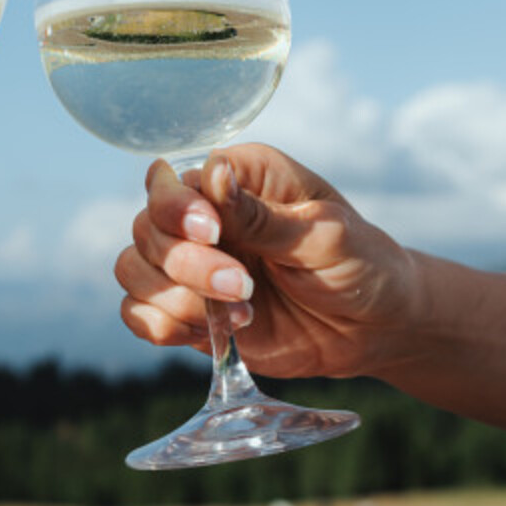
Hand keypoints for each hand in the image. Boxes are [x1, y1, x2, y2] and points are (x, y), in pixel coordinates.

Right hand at [115, 144, 417, 379]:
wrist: (374, 328)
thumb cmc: (360, 264)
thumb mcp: (323, 234)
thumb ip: (262, 214)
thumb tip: (214, 173)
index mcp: (234, 180)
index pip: (169, 183)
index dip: (175, 209)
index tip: (214, 233)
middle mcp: (202, 219)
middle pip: (144, 230)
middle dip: (186, 265)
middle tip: (243, 286)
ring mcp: (189, 268)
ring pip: (132, 272)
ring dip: (175, 299)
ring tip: (239, 314)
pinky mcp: (186, 313)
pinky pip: (138, 316)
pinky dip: (164, 327)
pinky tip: (213, 332)